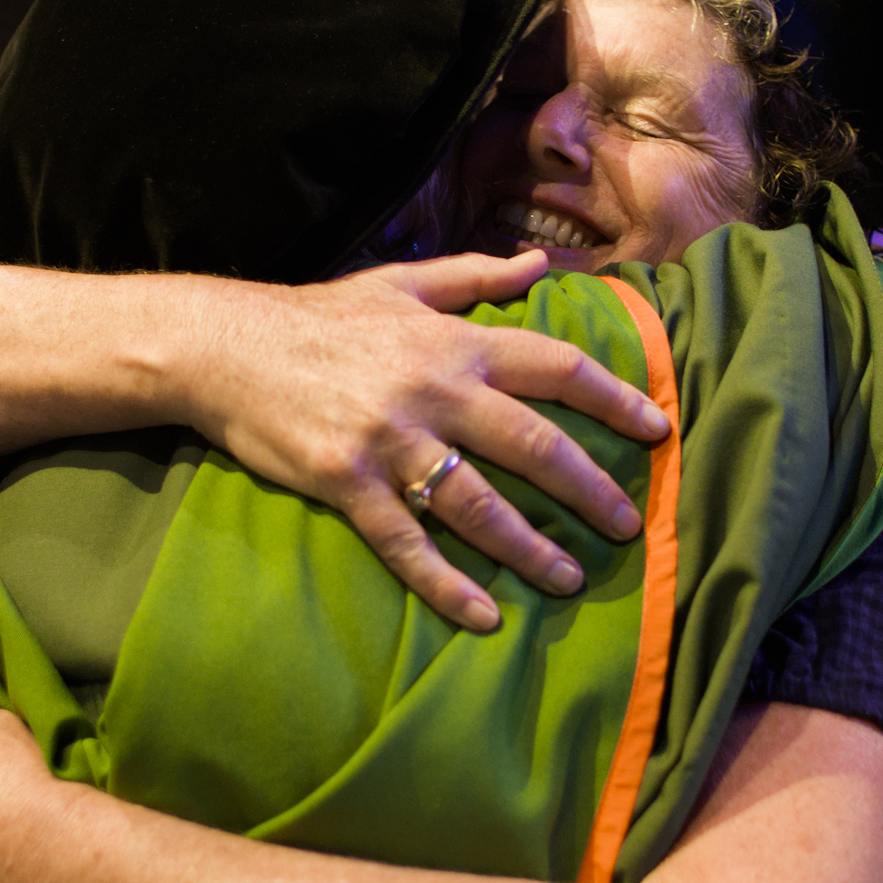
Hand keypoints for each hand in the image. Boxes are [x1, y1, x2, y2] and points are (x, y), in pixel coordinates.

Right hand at [184, 251, 670, 632]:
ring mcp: (390, 440)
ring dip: (530, 546)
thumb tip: (542, 267)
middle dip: (589, 488)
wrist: (225, 346)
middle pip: (532, 444)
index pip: (554, 367)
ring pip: (478, 503)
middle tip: (628, 525)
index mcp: (453, 341)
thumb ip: (475, 276)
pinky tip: (484, 615)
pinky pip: (407, 543)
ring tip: (570, 577)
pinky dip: (448, 583)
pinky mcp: (347, 483)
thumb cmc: (318, 317)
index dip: (612, 399)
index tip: (657, 428)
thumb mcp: (400, 283)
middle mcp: (433, 389)